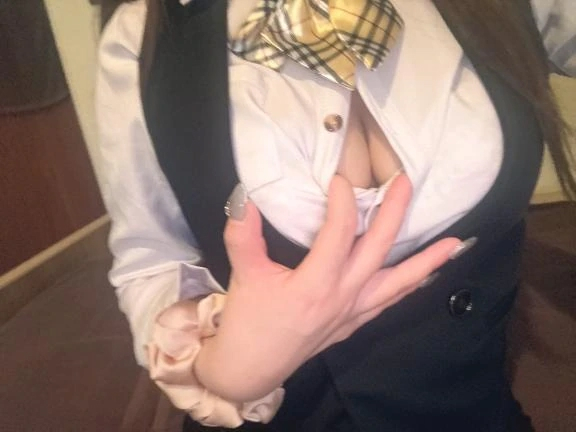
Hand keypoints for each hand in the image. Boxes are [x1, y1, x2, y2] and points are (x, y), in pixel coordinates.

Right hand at [195, 174, 460, 400]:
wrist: (250, 369)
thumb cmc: (247, 323)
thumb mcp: (243, 275)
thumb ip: (243, 235)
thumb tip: (244, 196)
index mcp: (315, 285)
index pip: (339, 233)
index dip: (342, 201)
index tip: (340, 178)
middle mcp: (342, 297)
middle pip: (377, 249)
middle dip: (394, 213)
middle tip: (405, 182)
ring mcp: (353, 313)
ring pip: (397, 283)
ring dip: (427, 261)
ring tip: (456, 244)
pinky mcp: (353, 323)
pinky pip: (389, 302)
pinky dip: (410, 286)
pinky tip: (426, 276)